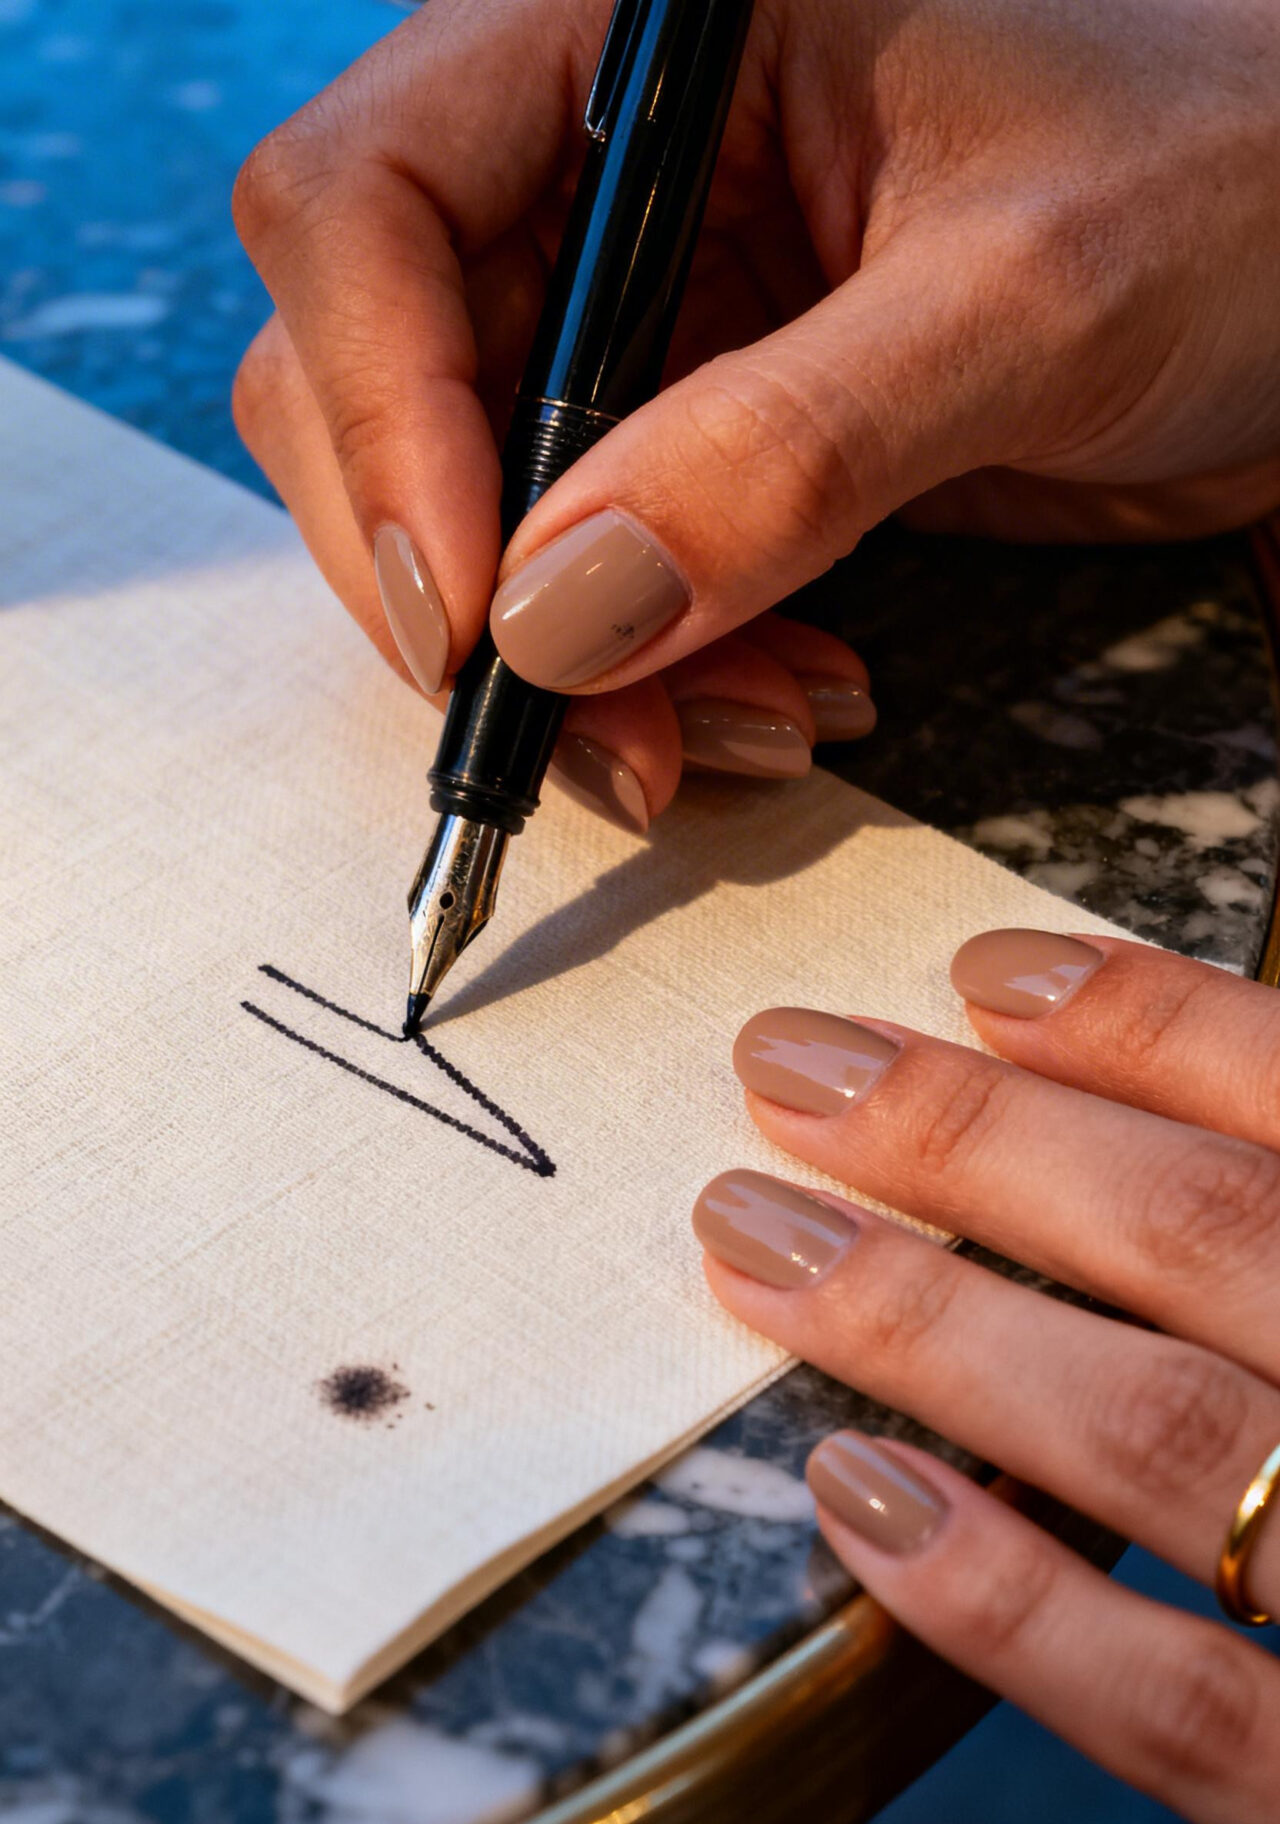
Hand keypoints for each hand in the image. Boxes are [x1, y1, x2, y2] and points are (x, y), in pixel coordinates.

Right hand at [231, 0, 1279, 823]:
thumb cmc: (1229, 186)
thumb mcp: (1023, 302)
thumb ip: (785, 450)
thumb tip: (559, 618)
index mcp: (640, 24)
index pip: (367, 202)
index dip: (379, 423)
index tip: (477, 621)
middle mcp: (599, 153)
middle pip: (377, 376)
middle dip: (475, 590)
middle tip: (590, 734)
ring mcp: (634, 295)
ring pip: (472, 503)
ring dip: (575, 662)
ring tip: (742, 734)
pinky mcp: (685, 412)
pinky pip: (584, 564)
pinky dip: (651, 667)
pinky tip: (771, 695)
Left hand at [694, 931, 1279, 1823]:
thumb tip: (1188, 1096)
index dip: (1148, 1023)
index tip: (982, 974)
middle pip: (1206, 1235)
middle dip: (977, 1139)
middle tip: (790, 1063)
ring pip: (1161, 1434)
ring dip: (933, 1322)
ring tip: (756, 1233)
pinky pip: (1176, 1704)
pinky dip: (1009, 1598)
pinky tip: (862, 1495)